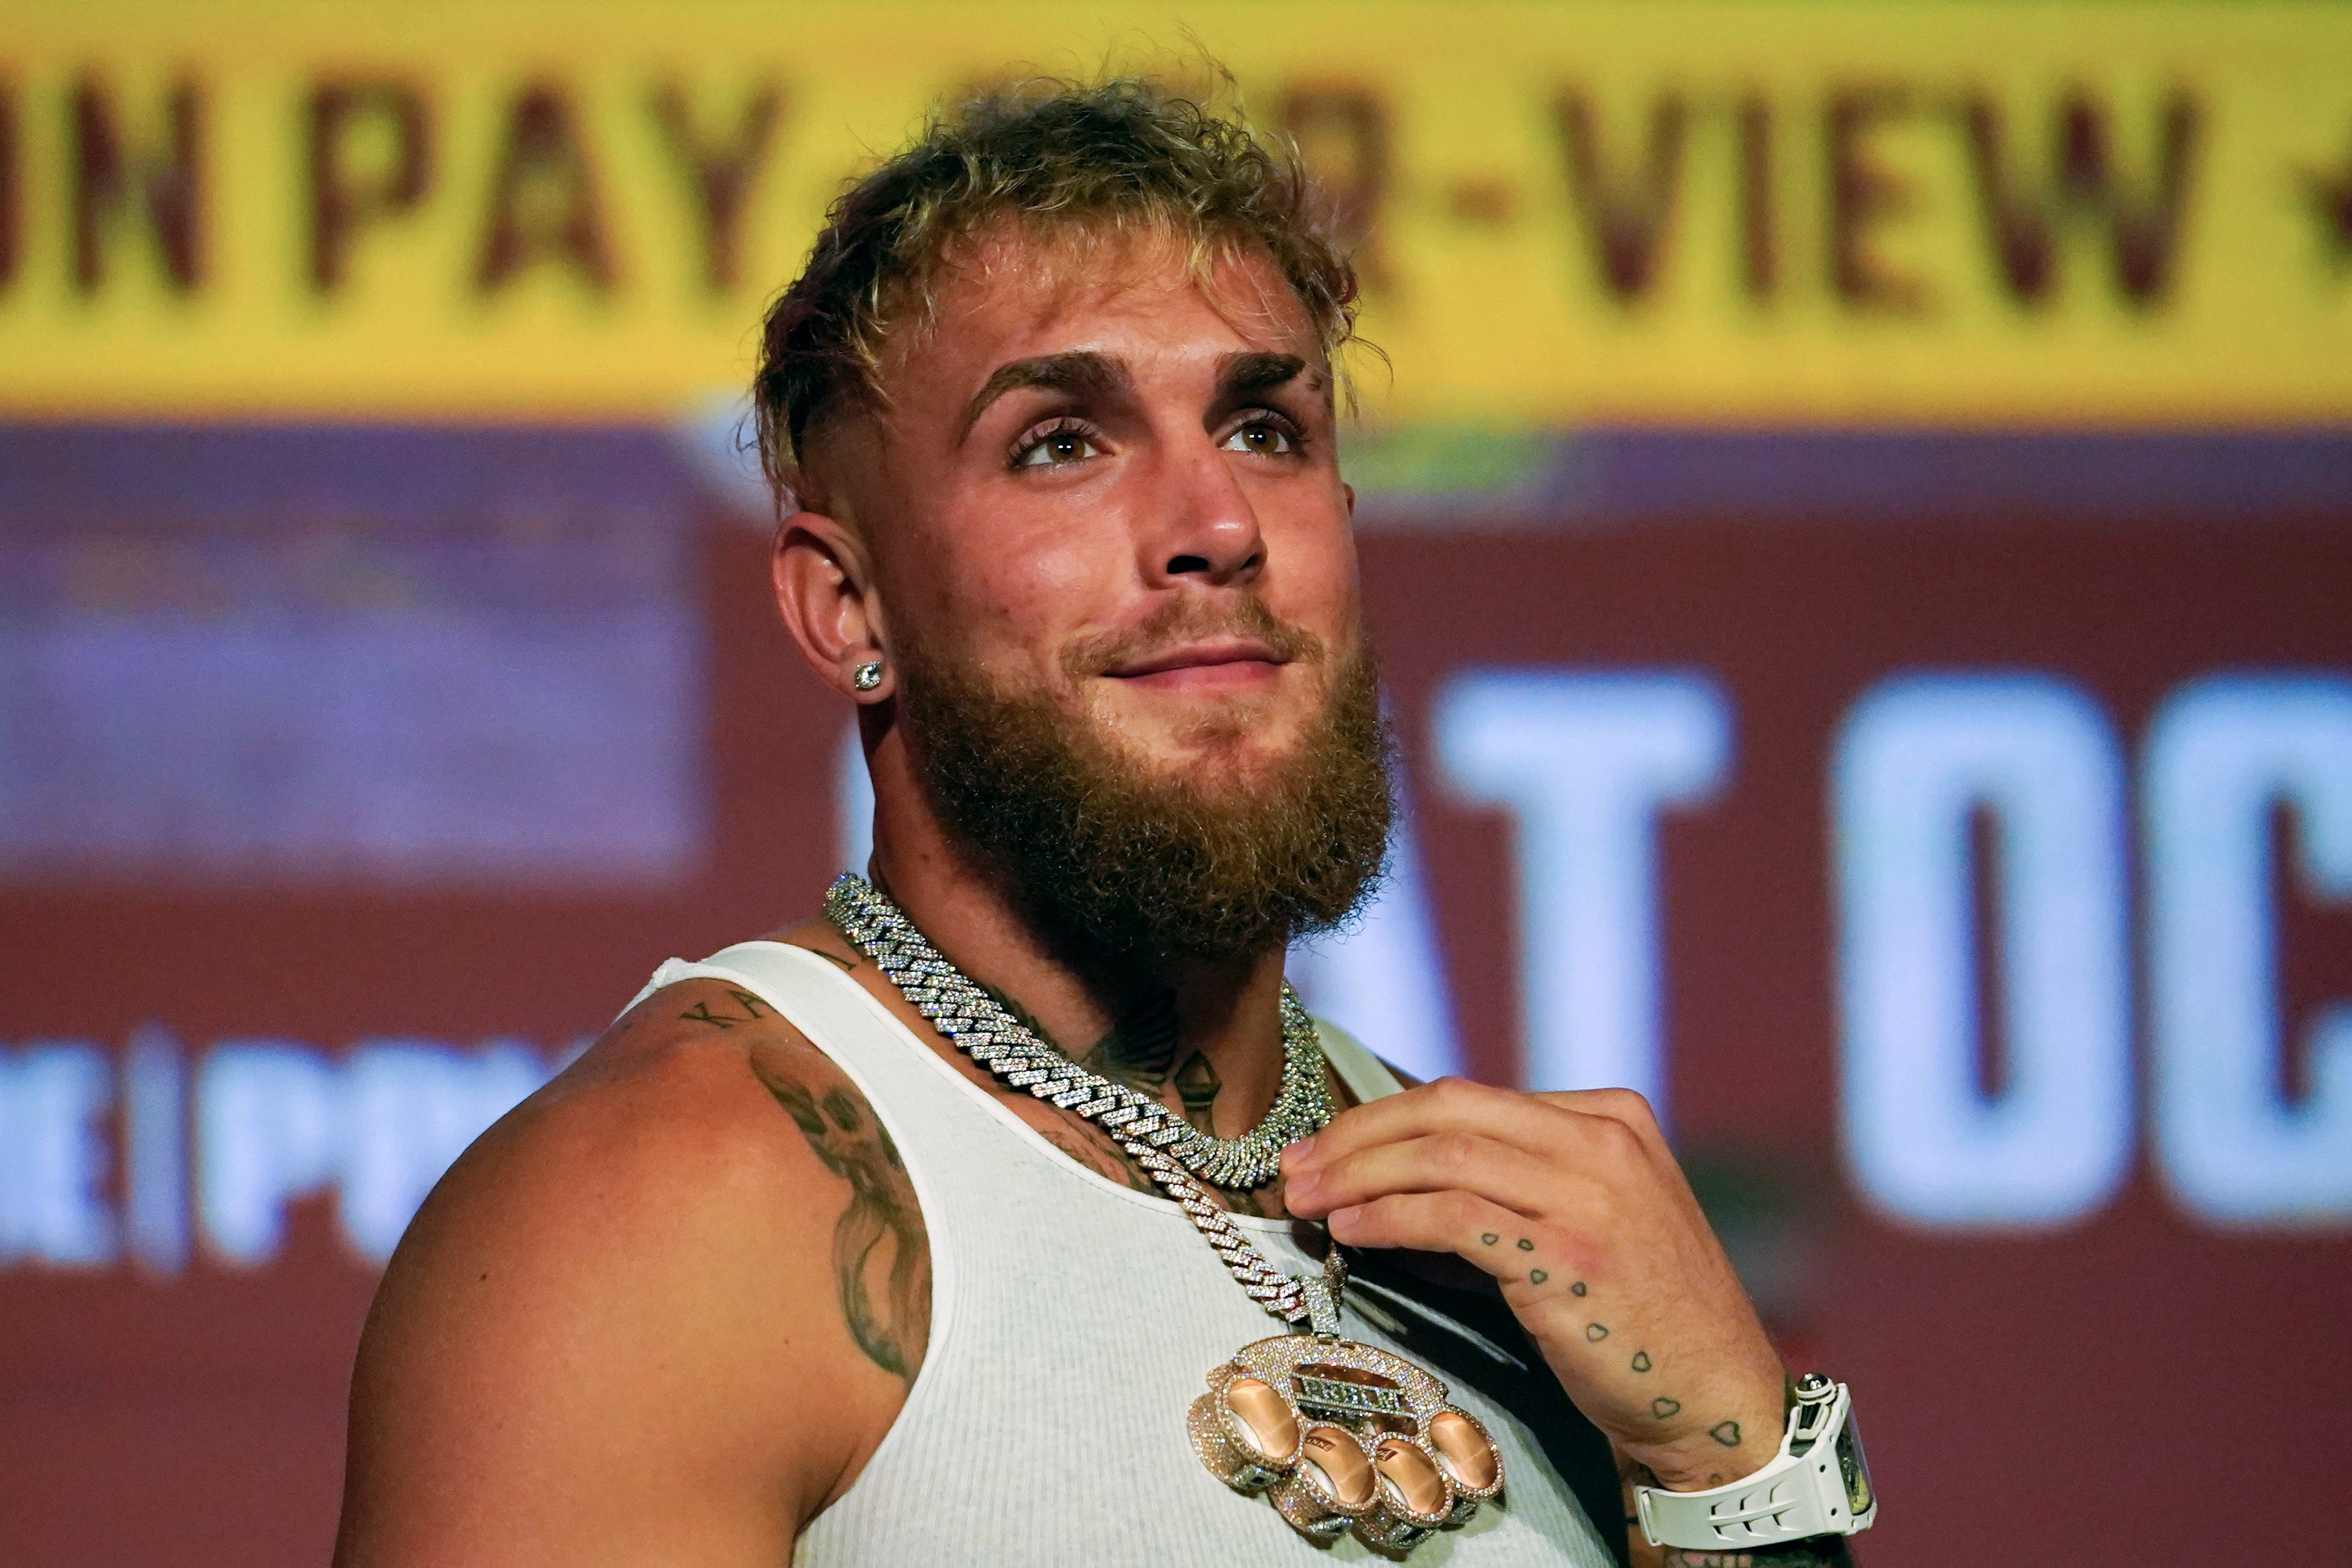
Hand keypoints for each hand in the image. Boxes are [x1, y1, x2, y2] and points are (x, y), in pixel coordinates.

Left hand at [1280, 1079, 1783, 1490]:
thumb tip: (1390, 1184)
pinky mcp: (1570, 1253)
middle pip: (1447, 1109)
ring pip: (1443, 1153)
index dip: (1381, 1119)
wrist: (1718, 1398)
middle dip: (1355, 1135)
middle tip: (1295, 1167)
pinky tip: (1352, 1231)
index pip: (1469, 1096)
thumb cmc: (1641, 1319)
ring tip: (1306, 1201)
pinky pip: (1456, 1215)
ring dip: (1358, 1175)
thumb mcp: (1588, 1220)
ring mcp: (1591, 1193)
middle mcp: (1603, 1139)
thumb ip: (1512, 1186)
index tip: (1323, 1148)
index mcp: (1610, 1116)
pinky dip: (1391, 1217)